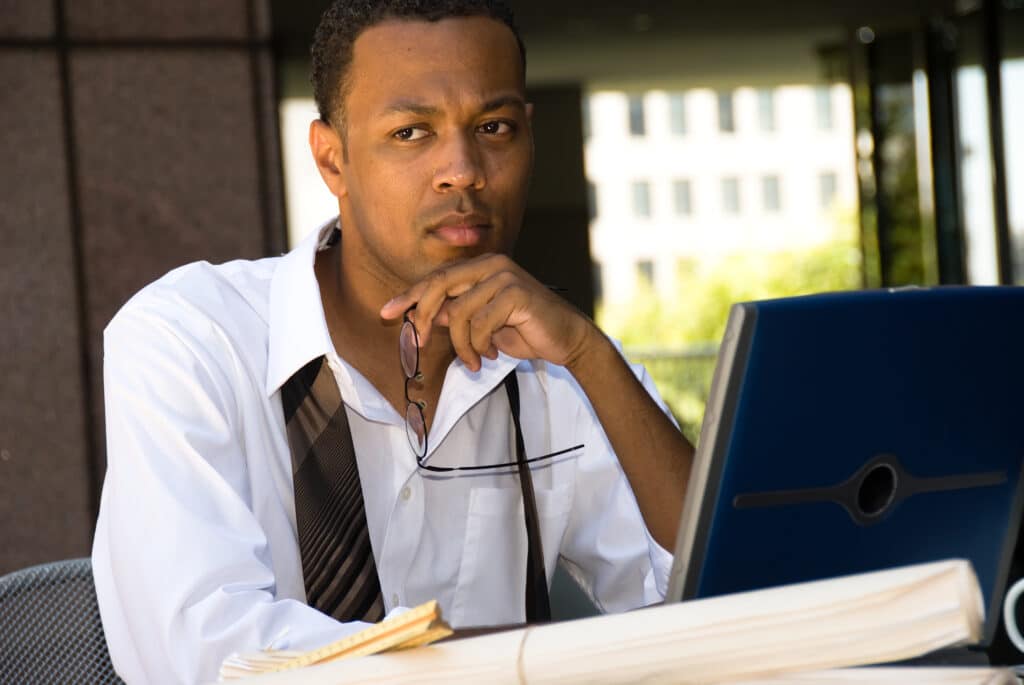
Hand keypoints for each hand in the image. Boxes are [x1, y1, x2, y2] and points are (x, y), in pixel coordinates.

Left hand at [379, 254, 595, 370]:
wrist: (566, 339)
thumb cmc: (524, 330)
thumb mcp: (481, 324)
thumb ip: (455, 315)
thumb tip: (423, 316)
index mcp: (481, 266)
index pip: (436, 278)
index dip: (409, 296)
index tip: (385, 312)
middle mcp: (491, 264)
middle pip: (439, 286)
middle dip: (422, 316)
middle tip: (418, 342)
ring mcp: (505, 276)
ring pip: (459, 312)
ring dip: (461, 345)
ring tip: (473, 360)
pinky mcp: (517, 293)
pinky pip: (480, 323)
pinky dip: (479, 346)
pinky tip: (490, 356)